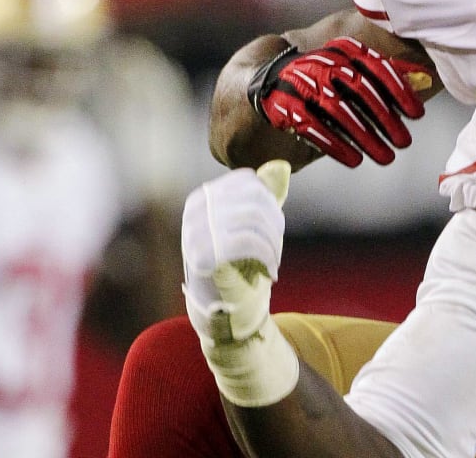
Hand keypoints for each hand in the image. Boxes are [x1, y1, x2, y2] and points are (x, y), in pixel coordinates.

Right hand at [182, 165, 286, 345]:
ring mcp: (195, 231)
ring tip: (273, 261)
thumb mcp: (253, 225)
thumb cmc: (239, 264)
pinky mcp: (202, 255)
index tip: (273, 228)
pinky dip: (268, 257)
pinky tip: (270, 272)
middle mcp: (195, 210)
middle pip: (254, 197)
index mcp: (203, 197)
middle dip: (276, 223)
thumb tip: (281, 166)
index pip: (248, 180)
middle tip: (276, 248)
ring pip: (254, 218)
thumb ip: (265, 196)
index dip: (271, 201)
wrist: (222, 309)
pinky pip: (248, 241)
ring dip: (274, 243)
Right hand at [248, 37, 428, 166]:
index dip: (400, 91)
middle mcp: (325, 63)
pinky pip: (314, 128)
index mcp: (345, 50)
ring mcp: (304, 84)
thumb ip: (385, 73)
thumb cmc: (326, 75)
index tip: (417, 115)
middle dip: (386, 119)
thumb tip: (425, 78)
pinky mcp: (287, 106)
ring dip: (366, 137)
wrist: (272, 76)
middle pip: (361, 91)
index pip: (378, 67)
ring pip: (340, 112)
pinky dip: (336, 145)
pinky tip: (355, 160)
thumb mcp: (354, 66)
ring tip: (386, 157)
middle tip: (405, 142)